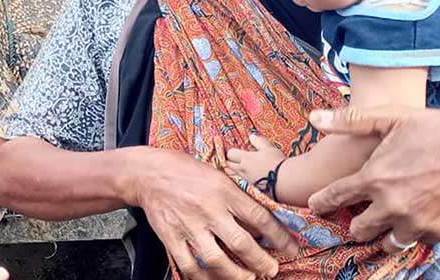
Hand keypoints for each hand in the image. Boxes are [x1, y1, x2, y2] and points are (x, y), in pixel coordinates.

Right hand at [123, 147, 298, 279]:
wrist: (148, 173)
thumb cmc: (186, 171)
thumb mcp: (218, 175)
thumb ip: (238, 198)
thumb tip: (262, 224)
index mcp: (223, 191)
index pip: (259, 217)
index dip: (280, 237)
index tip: (292, 249)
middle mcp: (208, 210)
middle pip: (241, 243)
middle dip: (261, 262)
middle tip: (272, 270)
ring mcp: (188, 226)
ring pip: (217, 260)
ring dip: (237, 275)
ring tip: (248, 278)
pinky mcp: (171, 238)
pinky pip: (190, 266)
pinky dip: (204, 278)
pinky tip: (214, 279)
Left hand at [225, 135, 285, 184]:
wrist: (286, 183)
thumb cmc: (277, 163)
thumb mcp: (269, 149)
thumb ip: (259, 142)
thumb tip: (251, 136)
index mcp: (245, 159)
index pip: (230, 154)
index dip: (231, 151)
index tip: (232, 149)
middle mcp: (243, 171)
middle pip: (229, 165)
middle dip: (229, 161)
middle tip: (233, 158)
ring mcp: (248, 181)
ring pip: (237, 174)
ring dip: (238, 170)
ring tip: (244, 166)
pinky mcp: (254, 189)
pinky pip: (246, 182)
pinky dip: (247, 178)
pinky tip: (254, 176)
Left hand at [307, 107, 439, 244]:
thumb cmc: (439, 131)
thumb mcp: (393, 117)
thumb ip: (351, 120)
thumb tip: (313, 118)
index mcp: (375, 179)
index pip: (334, 198)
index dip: (321, 203)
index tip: (315, 205)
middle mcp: (393, 207)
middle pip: (358, 229)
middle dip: (354, 223)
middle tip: (357, 216)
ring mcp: (417, 224)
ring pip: (387, 242)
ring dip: (382, 234)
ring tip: (384, 223)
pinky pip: (418, 240)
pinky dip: (414, 232)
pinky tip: (416, 218)